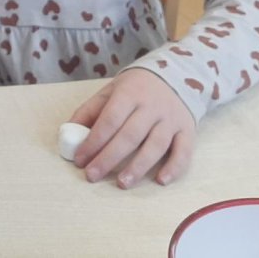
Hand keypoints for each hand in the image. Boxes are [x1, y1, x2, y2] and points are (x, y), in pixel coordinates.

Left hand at [67, 68, 195, 188]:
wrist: (175, 74)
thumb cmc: (136, 88)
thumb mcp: (111, 90)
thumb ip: (91, 110)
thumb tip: (70, 133)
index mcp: (129, 93)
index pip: (109, 120)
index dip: (94, 141)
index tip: (80, 159)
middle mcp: (152, 106)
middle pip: (129, 136)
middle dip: (109, 158)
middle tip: (93, 175)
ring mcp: (171, 119)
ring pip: (156, 146)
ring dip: (138, 167)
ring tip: (121, 184)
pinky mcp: (187, 130)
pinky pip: (184, 151)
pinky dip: (174, 167)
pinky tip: (161, 180)